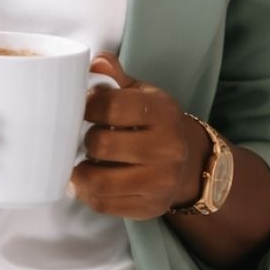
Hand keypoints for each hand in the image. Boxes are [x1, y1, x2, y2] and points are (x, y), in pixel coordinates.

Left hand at [68, 51, 208, 218]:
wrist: (189, 162)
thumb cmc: (154, 124)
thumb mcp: (141, 94)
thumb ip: (116, 78)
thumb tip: (96, 63)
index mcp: (163, 111)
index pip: (110, 107)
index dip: (86, 107)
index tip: (81, 109)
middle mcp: (168, 147)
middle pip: (102, 145)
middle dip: (86, 141)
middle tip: (84, 139)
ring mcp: (161, 181)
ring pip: (99, 182)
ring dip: (81, 172)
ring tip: (80, 163)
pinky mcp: (151, 206)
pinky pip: (104, 204)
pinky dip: (87, 194)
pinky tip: (88, 182)